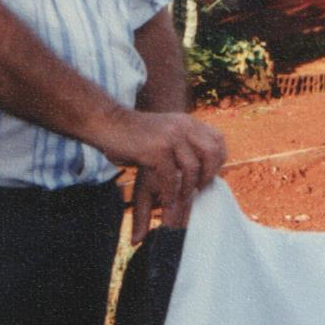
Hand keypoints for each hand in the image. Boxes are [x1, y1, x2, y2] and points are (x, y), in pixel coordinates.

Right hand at [95, 109, 227, 242]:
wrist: (107, 122)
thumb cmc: (133, 134)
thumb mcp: (164, 133)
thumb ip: (182, 145)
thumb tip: (199, 171)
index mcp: (188, 122)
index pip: (218, 141)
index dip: (218, 161)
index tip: (208, 177)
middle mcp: (183, 126)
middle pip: (212, 153)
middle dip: (208, 176)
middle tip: (198, 190)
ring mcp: (170, 136)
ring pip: (192, 168)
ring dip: (188, 189)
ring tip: (181, 201)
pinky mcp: (156, 148)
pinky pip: (170, 177)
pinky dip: (169, 193)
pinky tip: (166, 203)